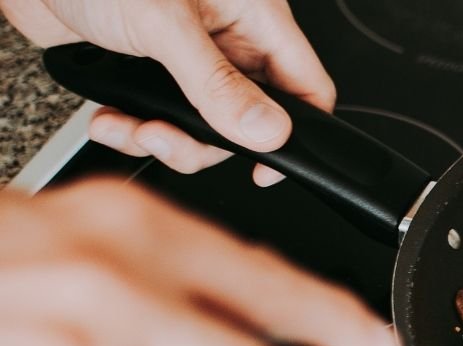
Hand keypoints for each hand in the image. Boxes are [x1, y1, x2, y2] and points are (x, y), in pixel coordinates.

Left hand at [0, 0, 333, 185]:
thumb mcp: (165, 25)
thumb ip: (217, 84)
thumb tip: (267, 132)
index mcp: (254, 15)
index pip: (305, 85)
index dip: (296, 133)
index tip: (266, 168)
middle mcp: (228, 38)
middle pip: (247, 119)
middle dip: (202, 141)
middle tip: (166, 138)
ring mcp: (191, 56)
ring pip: (201, 126)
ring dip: (160, 138)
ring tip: (130, 126)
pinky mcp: (152, 70)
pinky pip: (160, 117)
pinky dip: (133, 127)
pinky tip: (110, 117)